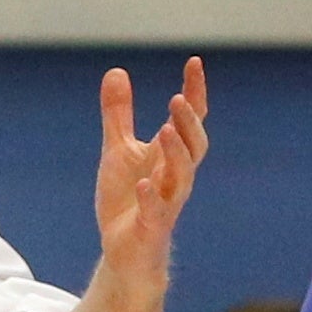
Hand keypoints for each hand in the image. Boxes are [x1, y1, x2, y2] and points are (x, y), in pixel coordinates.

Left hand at [93, 56, 211, 288]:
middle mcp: (175, 176)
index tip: (194, 62)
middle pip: (193, 146)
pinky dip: (152, 197)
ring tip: (165, 129)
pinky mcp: (152, 227)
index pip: (190, 120)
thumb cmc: (127, 199)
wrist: (125, 249)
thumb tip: (116, 71)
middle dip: (188, 123)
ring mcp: (166, 202)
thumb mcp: (118, 150)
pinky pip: (157, 211)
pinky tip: (144, 183)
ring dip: (175, 154)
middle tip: (178, 98)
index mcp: (170, 155)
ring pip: (181, 177)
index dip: (195, 92)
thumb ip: (119, 114)